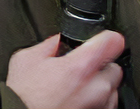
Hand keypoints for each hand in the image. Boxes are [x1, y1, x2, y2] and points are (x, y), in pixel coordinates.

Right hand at [7, 32, 123, 108]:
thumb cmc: (25, 96)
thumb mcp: (26, 59)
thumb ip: (48, 45)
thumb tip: (58, 40)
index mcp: (79, 68)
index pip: (111, 43)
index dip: (107, 38)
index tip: (105, 38)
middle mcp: (96, 88)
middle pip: (113, 67)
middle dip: (100, 64)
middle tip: (81, 66)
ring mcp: (101, 106)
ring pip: (112, 88)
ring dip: (99, 84)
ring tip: (76, 86)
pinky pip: (107, 104)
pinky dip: (96, 100)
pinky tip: (76, 98)